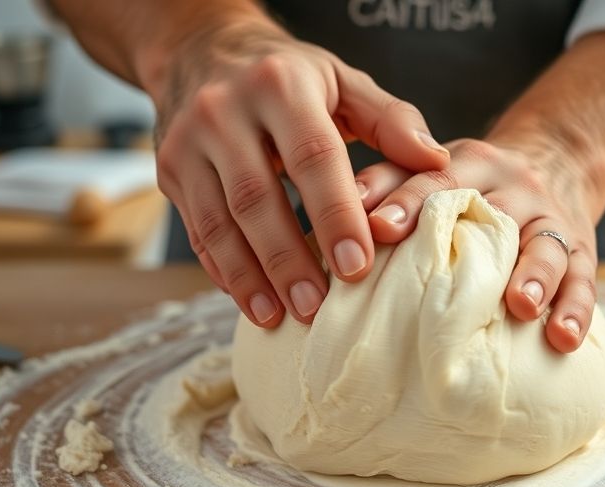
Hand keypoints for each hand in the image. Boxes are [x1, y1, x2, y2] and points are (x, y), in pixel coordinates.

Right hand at [151, 19, 449, 326]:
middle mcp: (225, 111)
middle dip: (288, 260)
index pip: (312, 159)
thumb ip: (390, 120)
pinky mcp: (169, 171)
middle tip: (316, 308)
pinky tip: (250, 300)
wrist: (201, 51)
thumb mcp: (341, 80)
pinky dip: (223, 270)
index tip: (357, 266)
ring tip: (280, 317)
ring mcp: (188, 143)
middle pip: (258, 198)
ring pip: (218, 222)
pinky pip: (197, 231)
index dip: (335, 216)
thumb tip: (435, 163)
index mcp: (280, 86)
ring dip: (250, 276)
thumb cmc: (287, 75)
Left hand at [356, 139, 601, 352]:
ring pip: (546, 244)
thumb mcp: (434, 171)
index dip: (407, 200)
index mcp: (469, 163)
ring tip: (521, 306)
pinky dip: (576, 309)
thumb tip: (331, 218)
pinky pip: (585, 280)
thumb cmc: (471, 186)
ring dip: (535, 275)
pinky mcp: (582, 251)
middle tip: (444, 273)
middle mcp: (513, 186)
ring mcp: (550, 219)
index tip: (376, 228)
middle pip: (493, 210)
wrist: (559, 162)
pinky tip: (563, 339)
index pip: (434, 177)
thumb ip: (387, 187)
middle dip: (471, 244)